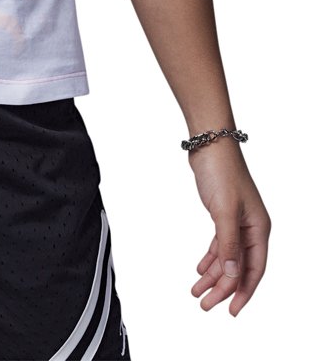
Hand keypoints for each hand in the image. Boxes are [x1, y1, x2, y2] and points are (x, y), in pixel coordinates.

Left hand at [187, 141, 269, 314]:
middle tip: (205, 304)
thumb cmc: (221, 172)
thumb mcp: (224, 211)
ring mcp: (237, 221)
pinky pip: (219, 245)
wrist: (209, 145)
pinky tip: (200, 270)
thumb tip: (231, 275)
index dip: (244, 291)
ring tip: (196, 292)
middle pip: (239, 267)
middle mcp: (251, 228)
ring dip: (213, 275)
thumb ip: (227, 244)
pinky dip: (210, 258)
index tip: (231, 310)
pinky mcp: (222, 215)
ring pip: (227, 257)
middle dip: (222, 287)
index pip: (254, 269)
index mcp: (258, 228)